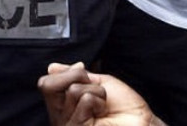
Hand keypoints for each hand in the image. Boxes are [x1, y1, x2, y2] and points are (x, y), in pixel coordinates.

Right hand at [39, 63, 161, 125]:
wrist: (141, 121)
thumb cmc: (123, 105)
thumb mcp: (96, 82)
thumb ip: (73, 75)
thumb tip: (52, 67)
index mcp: (63, 105)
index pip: (45, 82)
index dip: (64, 73)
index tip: (84, 75)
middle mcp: (61, 116)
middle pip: (48, 85)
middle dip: (75, 77)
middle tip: (94, 88)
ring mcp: (68, 124)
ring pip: (72, 90)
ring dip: (95, 91)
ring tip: (103, 105)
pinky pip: (84, 99)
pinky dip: (98, 100)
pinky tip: (103, 112)